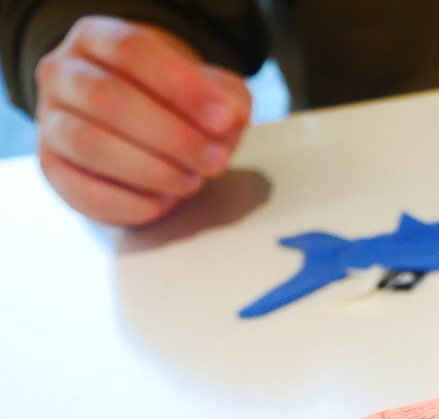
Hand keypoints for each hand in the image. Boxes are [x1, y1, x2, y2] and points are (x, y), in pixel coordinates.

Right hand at [34, 17, 250, 225]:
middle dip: (171, 137)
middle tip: (214, 162)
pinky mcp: (52, 168)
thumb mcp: (207, 88)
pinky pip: (82, 190)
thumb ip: (225, 97)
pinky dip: (130, 203)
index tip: (224, 120)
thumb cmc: (174, 104)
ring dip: (151, 170)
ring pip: (88, 143)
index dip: (181, 87)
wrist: (136, 127)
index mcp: (97, 39)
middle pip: (106, 97)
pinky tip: (165, 202)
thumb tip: (230, 116)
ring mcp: (50, 121)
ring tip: (192, 182)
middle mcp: (62, 73)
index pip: (132, 51)